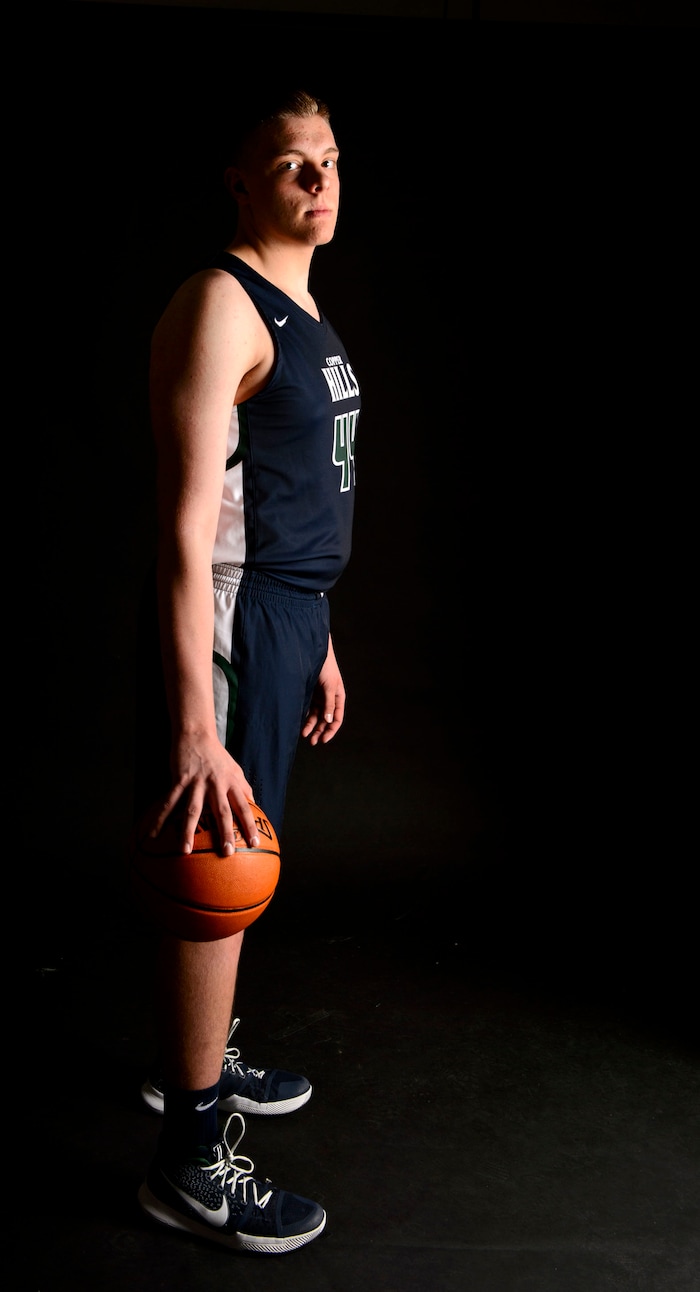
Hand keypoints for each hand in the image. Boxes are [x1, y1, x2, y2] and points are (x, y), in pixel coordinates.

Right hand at [147, 731, 260, 853]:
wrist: (196, 735)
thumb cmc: (217, 756)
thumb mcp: (236, 770)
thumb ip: (244, 788)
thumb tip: (254, 806)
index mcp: (232, 783)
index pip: (244, 807)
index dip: (250, 825)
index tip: (254, 844)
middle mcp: (216, 784)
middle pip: (222, 811)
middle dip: (225, 832)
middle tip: (227, 852)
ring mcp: (197, 782)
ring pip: (193, 810)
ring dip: (189, 831)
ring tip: (186, 851)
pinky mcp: (179, 780)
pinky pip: (169, 802)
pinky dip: (161, 818)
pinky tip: (154, 834)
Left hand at [301, 635, 345, 745]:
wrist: (313, 652)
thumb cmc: (325, 667)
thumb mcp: (329, 686)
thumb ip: (329, 704)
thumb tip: (328, 722)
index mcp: (338, 697)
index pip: (337, 718)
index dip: (331, 730)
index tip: (323, 739)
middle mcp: (329, 698)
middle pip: (326, 720)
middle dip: (320, 731)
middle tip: (313, 742)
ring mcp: (319, 696)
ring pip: (316, 716)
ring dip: (311, 726)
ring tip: (305, 736)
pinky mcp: (309, 694)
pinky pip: (308, 709)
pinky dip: (305, 718)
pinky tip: (300, 725)